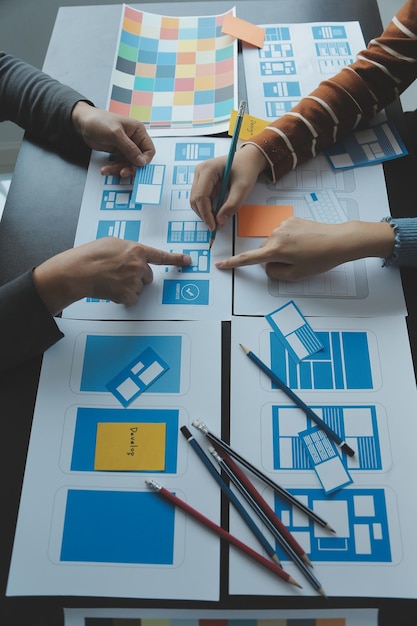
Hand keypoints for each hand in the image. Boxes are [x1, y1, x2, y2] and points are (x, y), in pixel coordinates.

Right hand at [33, 238, 191, 314]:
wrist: (79, 271)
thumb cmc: (91, 255)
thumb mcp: (113, 243)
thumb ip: (128, 249)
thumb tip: (132, 256)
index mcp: (137, 250)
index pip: (161, 256)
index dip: (176, 259)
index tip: (188, 261)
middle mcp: (139, 265)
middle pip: (148, 276)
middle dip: (137, 276)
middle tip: (119, 273)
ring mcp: (134, 280)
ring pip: (139, 288)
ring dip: (129, 286)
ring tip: (112, 280)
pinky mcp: (128, 294)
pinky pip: (132, 299)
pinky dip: (123, 297)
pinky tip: (112, 289)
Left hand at [71, 102, 155, 176]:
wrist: (82, 123)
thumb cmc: (98, 121)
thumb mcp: (115, 134)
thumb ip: (129, 148)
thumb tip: (141, 161)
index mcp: (138, 131)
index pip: (149, 150)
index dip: (144, 160)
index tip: (137, 166)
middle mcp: (134, 140)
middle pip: (139, 160)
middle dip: (130, 167)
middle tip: (122, 172)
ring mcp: (126, 147)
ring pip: (128, 164)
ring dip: (119, 169)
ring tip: (108, 170)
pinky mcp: (118, 152)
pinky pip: (120, 164)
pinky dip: (113, 168)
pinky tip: (105, 169)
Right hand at [190, 144, 268, 230]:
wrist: (248, 159)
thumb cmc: (246, 169)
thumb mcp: (243, 188)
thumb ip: (232, 205)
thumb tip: (220, 221)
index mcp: (208, 169)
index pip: (201, 196)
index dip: (206, 214)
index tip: (214, 226)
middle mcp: (200, 171)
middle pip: (195, 199)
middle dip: (204, 214)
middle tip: (216, 226)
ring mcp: (199, 176)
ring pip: (196, 200)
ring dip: (205, 212)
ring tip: (218, 218)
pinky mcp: (202, 181)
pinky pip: (201, 198)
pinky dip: (208, 207)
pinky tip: (218, 210)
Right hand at [215, 217, 395, 279]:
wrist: (339, 240)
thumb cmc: (320, 259)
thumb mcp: (296, 275)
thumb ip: (275, 272)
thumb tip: (268, 265)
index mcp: (275, 250)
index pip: (248, 259)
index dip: (233, 263)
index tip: (220, 264)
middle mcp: (275, 235)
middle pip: (263, 251)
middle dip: (272, 259)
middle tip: (294, 264)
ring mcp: (283, 225)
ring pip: (272, 242)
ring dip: (281, 249)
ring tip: (303, 252)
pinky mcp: (291, 219)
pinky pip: (282, 233)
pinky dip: (288, 240)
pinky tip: (304, 242)